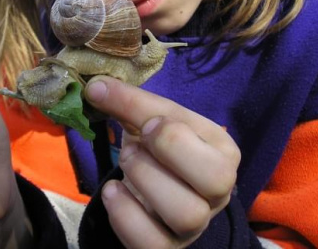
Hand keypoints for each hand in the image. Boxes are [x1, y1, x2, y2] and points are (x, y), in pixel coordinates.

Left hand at [85, 76, 240, 248]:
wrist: (155, 189)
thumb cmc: (159, 150)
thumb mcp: (151, 121)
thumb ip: (129, 102)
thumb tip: (94, 86)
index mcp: (222, 151)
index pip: (204, 136)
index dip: (166, 127)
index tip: (143, 122)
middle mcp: (219, 192)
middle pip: (214, 178)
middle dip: (166, 151)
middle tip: (137, 144)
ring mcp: (195, 226)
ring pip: (186, 214)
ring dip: (145, 180)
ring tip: (125, 166)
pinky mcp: (167, 248)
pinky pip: (152, 244)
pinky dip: (124, 215)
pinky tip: (114, 192)